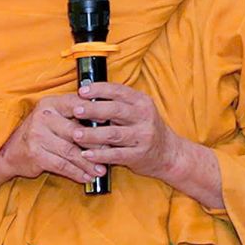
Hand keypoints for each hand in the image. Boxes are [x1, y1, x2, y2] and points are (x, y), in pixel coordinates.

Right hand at [0, 94, 108, 185]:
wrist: (11, 152)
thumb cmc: (40, 133)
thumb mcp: (54, 118)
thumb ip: (74, 115)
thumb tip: (106, 118)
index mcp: (51, 104)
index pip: (77, 105)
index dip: (96, 114)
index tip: (113, 124)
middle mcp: (43, 116)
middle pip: (76, 131)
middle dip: (96, 145)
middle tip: (112, 154)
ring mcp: (38, 135)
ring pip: (71, 151)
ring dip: (88, 163)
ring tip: (101, 171)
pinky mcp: (36, 154)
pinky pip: (61, 165)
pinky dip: (76, 173)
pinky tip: (86, 177)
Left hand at [70, 82, 223, 207]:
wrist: (169, 153)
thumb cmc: (145, 128)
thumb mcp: (138, 110)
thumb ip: (118, 103)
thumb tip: (86, 94)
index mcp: (142, 102)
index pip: (118, 91)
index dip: (99, 90)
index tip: (81, 91)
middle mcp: (144, 117)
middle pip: (115, 110)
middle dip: (93, 109)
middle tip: (75, 110)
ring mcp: (142, 136)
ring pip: (113, 134)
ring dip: (92, 134)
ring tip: (75, 134)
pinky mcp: (139, 155)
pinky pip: (116, 155)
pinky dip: (100, 155)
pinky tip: (86, 154)